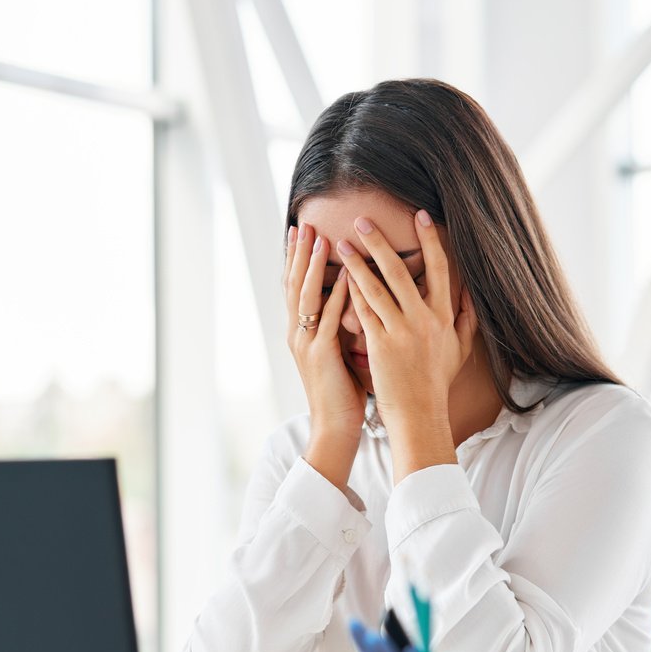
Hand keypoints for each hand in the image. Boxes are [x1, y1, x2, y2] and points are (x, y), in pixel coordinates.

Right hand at [285, 222, 364, 488]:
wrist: (335, 428)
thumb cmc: (343, 392)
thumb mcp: (339, 351)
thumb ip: (342, 325)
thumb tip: (354, 300)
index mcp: (302, 332)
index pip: (297, 287)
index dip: (297, 259)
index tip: (301, 231)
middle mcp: (298, 334)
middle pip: (295, 285)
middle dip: (299, 253)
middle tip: (302, 223)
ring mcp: (306, 344)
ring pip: (306, 297)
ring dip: (313, 267)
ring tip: (319, 239)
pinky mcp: (321, 356)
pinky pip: (328, 321)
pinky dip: (335, 297)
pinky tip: (344, 278)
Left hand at [335, 210, 477, 478]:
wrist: (420, 415)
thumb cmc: (436, 384)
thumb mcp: (460, 350)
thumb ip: (467, 319)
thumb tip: (473, 294)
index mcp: (444, 317)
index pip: (439, 269)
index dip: (430, 240)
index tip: (421, 215)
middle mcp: (424, 320)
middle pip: (400, 271)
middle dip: (380, 242)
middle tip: (362, 219)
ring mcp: (401, 332)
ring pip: (376, 287)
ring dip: (357, 262)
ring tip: (341, 242)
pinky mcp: (380, 345)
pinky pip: (363, 312)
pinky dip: (351, 292)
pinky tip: (339, 276)